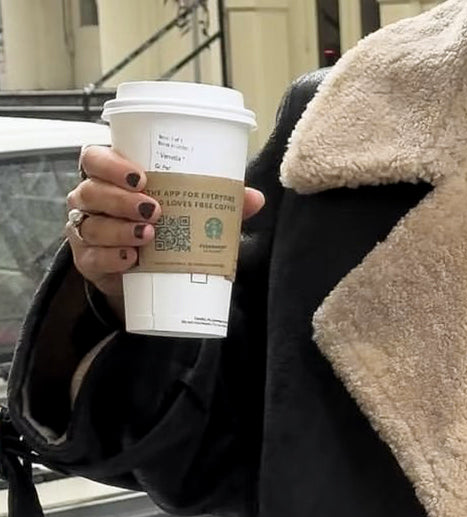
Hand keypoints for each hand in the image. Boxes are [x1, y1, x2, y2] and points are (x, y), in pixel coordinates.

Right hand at [66, 144, 265, 322]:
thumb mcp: (189, 216)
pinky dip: (111, 258)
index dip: (111, 164)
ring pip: (90, 224)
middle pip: (92, 190)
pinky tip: (131, 259)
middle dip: (121, 199)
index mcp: (110, 178)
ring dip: (119, 229)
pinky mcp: (88, 262)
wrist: (144, 280)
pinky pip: (92, 257)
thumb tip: (254, 198)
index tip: (140, 176)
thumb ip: (217, 205)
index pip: (94, 159)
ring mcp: (85, 231)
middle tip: (154, 210)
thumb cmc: (162, 234)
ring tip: (148, 236)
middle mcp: (91, 200)